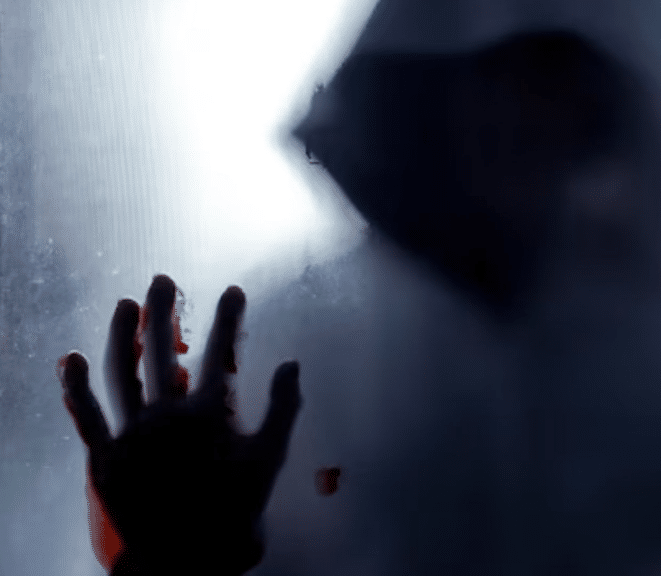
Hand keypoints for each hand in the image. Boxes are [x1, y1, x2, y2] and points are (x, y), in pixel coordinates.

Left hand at [60, 275, 301, 574]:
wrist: (192, 554)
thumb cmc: (236, 505)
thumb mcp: (270, 456)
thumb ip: (283, 407)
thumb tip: (291, 364)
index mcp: (206, 414)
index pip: (218, 351)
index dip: (228, 317)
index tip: (231, 290)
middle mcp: (165, 416)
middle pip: (161, 351)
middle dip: (163, 310)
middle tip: (162, 280)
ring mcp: (131, 435)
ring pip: (121, 373)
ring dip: (122, 334)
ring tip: (124, 304)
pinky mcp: (105, 457)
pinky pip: (86, 417)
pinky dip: (75, 387)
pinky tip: (71, 358)